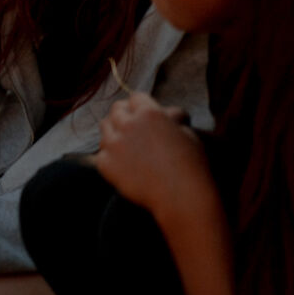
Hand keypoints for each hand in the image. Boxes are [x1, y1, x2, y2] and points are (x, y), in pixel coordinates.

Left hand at [94, 93, 208, 216]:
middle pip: (116, 110)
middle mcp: (127, 124)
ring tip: (127, 143)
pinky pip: (101, 153)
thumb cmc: (191, 165)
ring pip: (105, 128)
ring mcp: (113, 144)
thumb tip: (167, 114)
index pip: (136, 97)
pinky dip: (110, 156)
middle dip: (125, 114)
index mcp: (149, 113)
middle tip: (133, 125)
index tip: (144, 112)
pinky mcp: (105, 164)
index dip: (142, 105)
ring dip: (115, 132)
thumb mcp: (188, 133)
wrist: (181, 197)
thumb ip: (171, 120)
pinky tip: (123, 163)